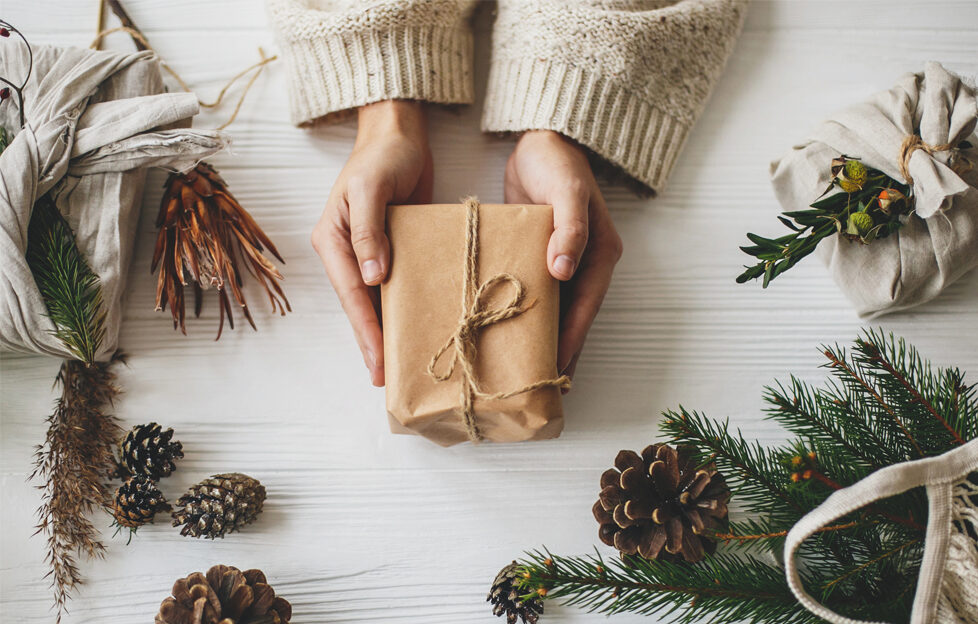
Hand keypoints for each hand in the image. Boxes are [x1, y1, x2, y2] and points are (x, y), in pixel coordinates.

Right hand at [311, 100, 432, 385]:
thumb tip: (372, 276)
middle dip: (371, 341)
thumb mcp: (371, 187)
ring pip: (375, 300)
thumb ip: (368, 230)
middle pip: (359, 305)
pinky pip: (395, 284)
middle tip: (387, 378)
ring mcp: (368, 252)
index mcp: (332, 239)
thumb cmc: (383, 155)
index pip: (350, 293)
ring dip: (386, 330)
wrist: (400, 133)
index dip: (365, 329)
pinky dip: (402, 307)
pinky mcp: (391, 249)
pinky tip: (415, 327)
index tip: (378, 360)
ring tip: (399, 365)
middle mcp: (347, 251)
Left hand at [504, 130, 622, 385]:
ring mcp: (563, 261)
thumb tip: (564, 271)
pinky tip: (504, 332)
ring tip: (521, 370)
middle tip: (537, 386)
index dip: (570, 340)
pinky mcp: (540, 255)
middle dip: (557, 350)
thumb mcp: (567, 191)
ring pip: (554, 310)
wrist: (542, 135)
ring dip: (540, 337)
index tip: (554, 370)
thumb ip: (568, 230)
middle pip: (572, 317)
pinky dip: (524, 313)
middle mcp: (584, 264)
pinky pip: (534, 292)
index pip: (584, 309)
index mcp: (601, 256)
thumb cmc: (557, 162)